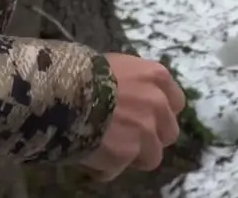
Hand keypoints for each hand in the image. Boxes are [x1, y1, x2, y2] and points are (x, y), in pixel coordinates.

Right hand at [81, 53, 186, 180]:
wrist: (62, 92)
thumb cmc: (82, 73)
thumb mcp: (116, 67)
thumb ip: (135, 83)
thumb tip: (133, 98)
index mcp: (157, 77)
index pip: (175, 103)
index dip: (159, 114)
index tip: (145, 118)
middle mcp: (158, 103)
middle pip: (169, 133)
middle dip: (150, 138)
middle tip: (127, 138)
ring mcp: (145, 130)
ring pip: (152, 157)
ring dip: (131, 157)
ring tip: (108, 150)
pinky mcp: (127, 153)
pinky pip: (117, 170)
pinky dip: (104, 167)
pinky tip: (88, 155)